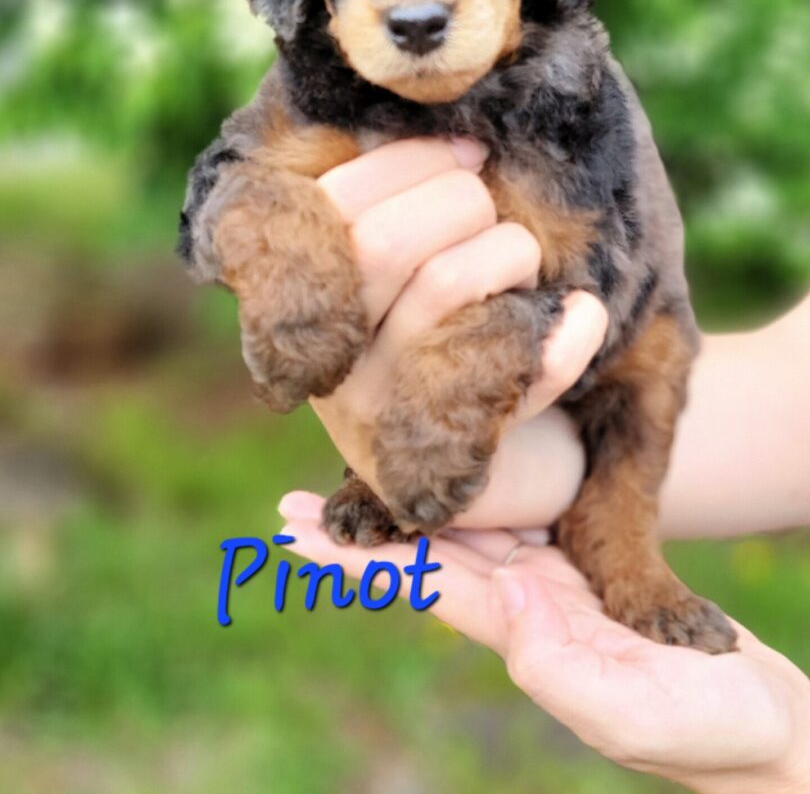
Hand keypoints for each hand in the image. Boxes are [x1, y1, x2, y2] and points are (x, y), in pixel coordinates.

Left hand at [278, 495, 809, 793]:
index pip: (424, 584)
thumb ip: (564, 673)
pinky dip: (475, 494)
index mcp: (524, 635)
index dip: (358, 559)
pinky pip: (515, 520)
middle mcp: (522, 608)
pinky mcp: (581, 568)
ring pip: (461, 534)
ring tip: (348, 478)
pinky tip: (452, 471)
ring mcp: (549, 588)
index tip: (296, 535)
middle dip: (359, 531)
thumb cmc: (709, 730)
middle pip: (424, 556)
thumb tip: (508, 615)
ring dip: (405, 508)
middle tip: (288, 502)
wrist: (758, 726)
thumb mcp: (635, 712)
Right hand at [313, 136, 606, 527]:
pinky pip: (520, 362)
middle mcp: (334, 361)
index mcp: (316, 301)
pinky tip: (581, 317)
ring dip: (513, 251)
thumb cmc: (464, 338)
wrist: (514, 460)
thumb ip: (405, 207)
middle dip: (462, 202)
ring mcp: (387, 416)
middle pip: (383, 242)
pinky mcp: (456, 460)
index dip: (408, 162)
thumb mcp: (419, 270)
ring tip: (531, 267)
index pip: (333, 205)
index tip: (470, 153)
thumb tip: (428, 112)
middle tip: (496, 215)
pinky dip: (572, 326)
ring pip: (447, 284)